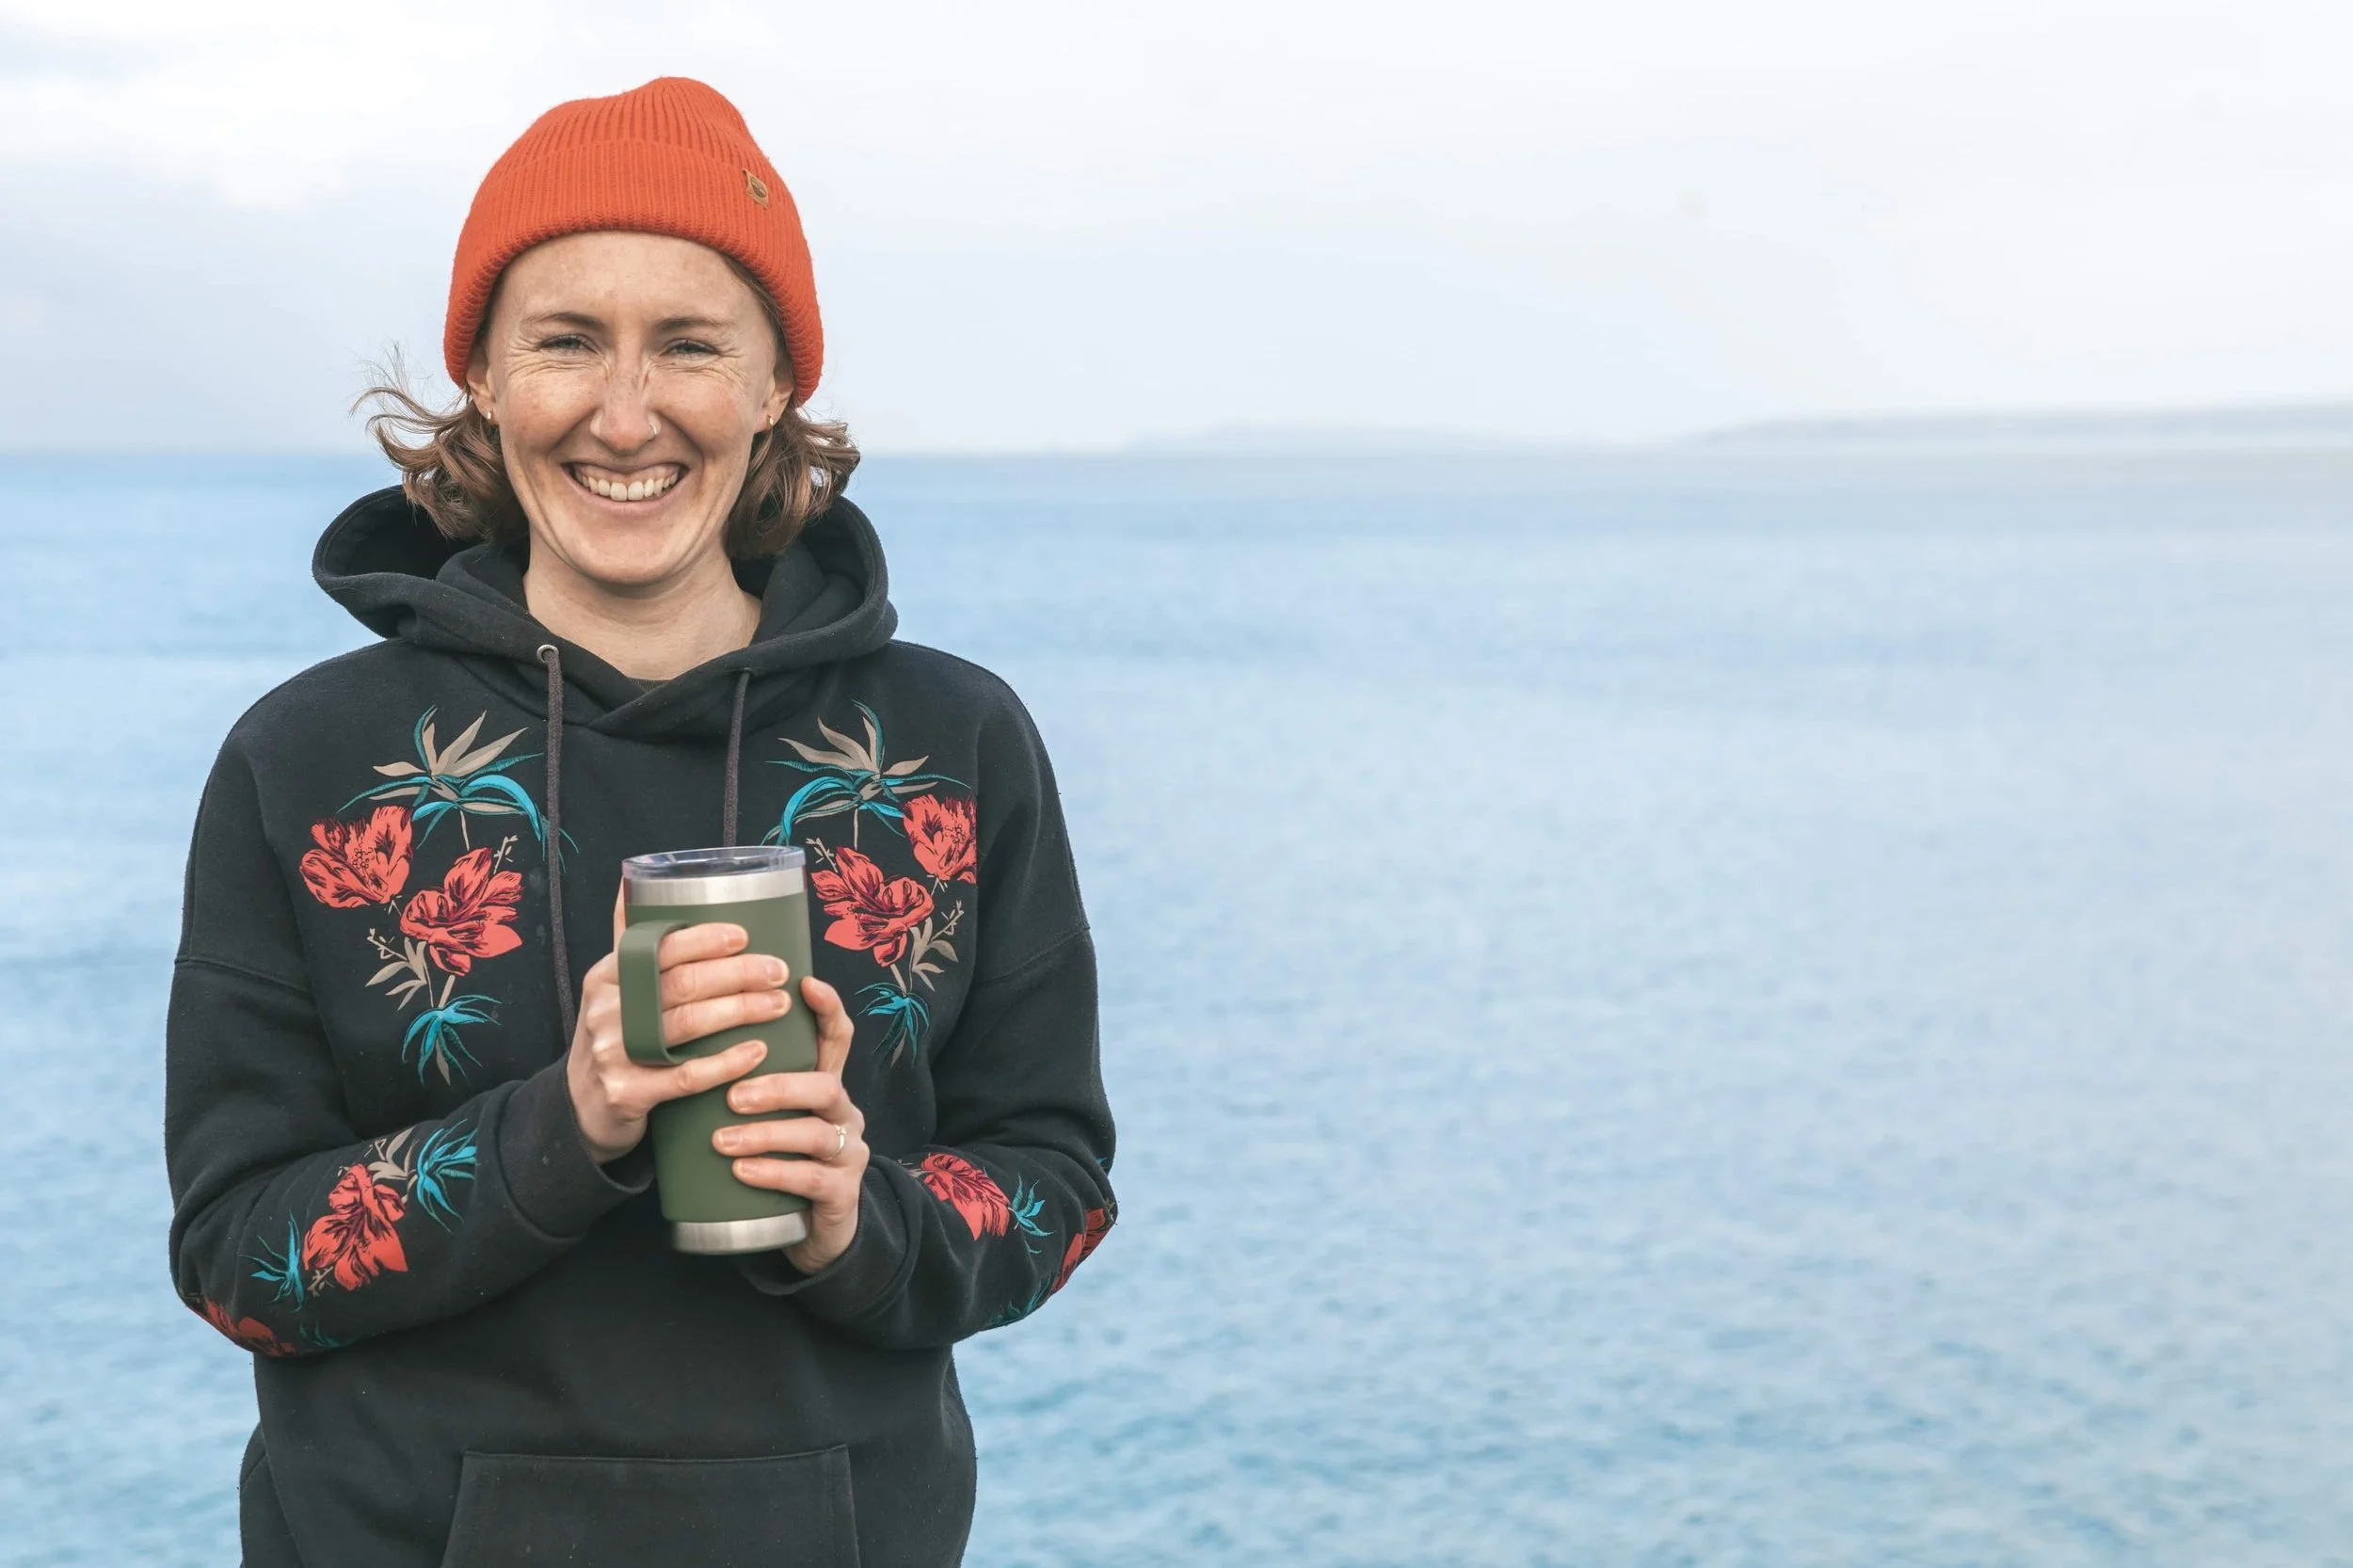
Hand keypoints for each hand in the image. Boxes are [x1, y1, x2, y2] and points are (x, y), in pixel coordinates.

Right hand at [566, 888, 791, 1163]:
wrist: (583, 1106)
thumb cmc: (616, 1035)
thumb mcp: (613, 988)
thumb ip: (630, 942)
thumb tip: (630, 879)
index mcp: (607, 976)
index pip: (658, 947)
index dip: (704, 939)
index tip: (745, 935)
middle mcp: (606, 1011)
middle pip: (681, 984)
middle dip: (737, 974)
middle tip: (778, 970)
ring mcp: (614, 1053)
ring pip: (687, 1025)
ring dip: (741, 1011)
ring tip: (779, 1004)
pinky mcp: (628, 1093)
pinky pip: (686, 1076)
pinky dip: (726, 1063)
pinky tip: (759, 1052)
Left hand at [712, 975, 865, 1272]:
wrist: (811, 1231)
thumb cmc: (778, 1160)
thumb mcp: (768, 1116)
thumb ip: (745, 1081)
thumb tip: (689, 1036)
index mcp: (826, 1087)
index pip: (836, 1038)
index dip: (827, 1010)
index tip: (804, 984)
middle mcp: (844, 1113)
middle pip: (825, 1085)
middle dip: (779, 1086)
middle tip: (732, 1095)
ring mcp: (848, 1153)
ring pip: (816, 1133)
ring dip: (767, 1133)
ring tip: (722, 1141)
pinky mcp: (842, 1193)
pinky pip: (812, 1179)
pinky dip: (775, 1173)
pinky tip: (742, 1172)